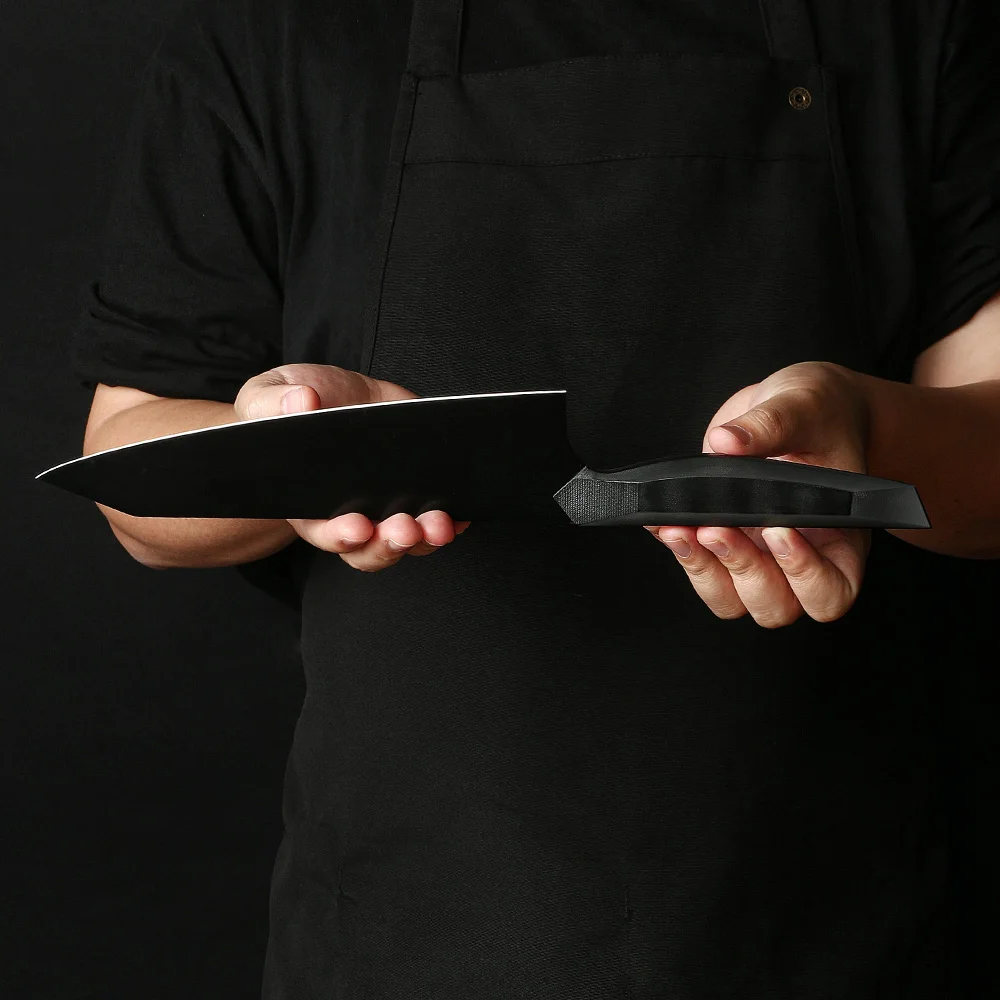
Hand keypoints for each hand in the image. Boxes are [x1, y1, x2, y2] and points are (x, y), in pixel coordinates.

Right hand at [235, 364, 469, 570]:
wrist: (329, 398)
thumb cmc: (288, 405)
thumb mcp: (266, 395)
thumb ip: (272, 402)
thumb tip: (300, 403)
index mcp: (308, 503)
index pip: (324, 531)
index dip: (341, 535)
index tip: (358, 527)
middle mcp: (349, 513)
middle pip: (371, 548)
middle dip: (390, 543)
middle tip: (405, 529)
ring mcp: (385, 506)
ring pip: (408, 539)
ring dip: (426, 536)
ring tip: (439, 524)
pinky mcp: (414, 489)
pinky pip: (436, 517)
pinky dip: (453, 519)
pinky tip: (463, 511)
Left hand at [646, 362, 871, 626]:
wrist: (796, 404)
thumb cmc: (822, 410)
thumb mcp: (803, 406)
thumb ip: (769, 425)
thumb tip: (726, 441)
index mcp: (840, 536)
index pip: (831, 592)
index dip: (805, 576)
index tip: (777, 531)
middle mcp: (800, 556)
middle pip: (776, 605)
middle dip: (742, 571)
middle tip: (716, 528)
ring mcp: (758, 553)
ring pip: (732, 600)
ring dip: (703, 571)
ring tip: (680, 530)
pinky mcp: (722, 539)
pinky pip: (699, 568)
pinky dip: (678, 550)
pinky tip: (662, 521)